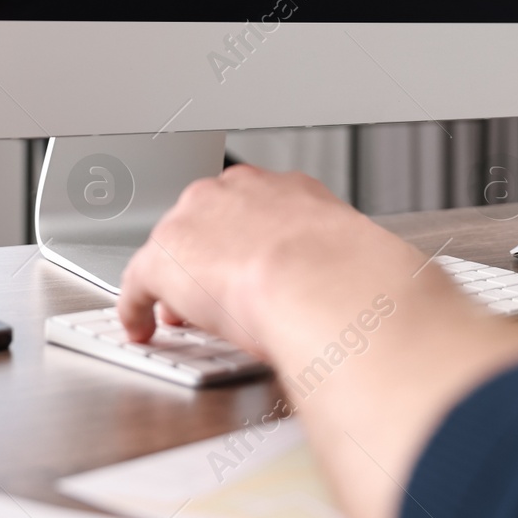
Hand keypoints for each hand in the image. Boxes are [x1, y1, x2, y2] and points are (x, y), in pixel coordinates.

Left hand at [116, 165, 428, 353]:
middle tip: (207, 291)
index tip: (244, 264)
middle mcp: (236, 192)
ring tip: (175, 315)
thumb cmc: (351, 276)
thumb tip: (383, 294)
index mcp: (287, 190)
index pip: (252, 207)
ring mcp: (195, 220)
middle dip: (204, 256)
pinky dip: (135, 306)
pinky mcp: (165, 256)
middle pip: (204, 220)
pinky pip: (137, 282)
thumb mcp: (354, 259)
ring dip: (173, 281)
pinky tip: (139, 327)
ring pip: (171, 250)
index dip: (243, 241)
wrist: (321, 280)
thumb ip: (347, 268)